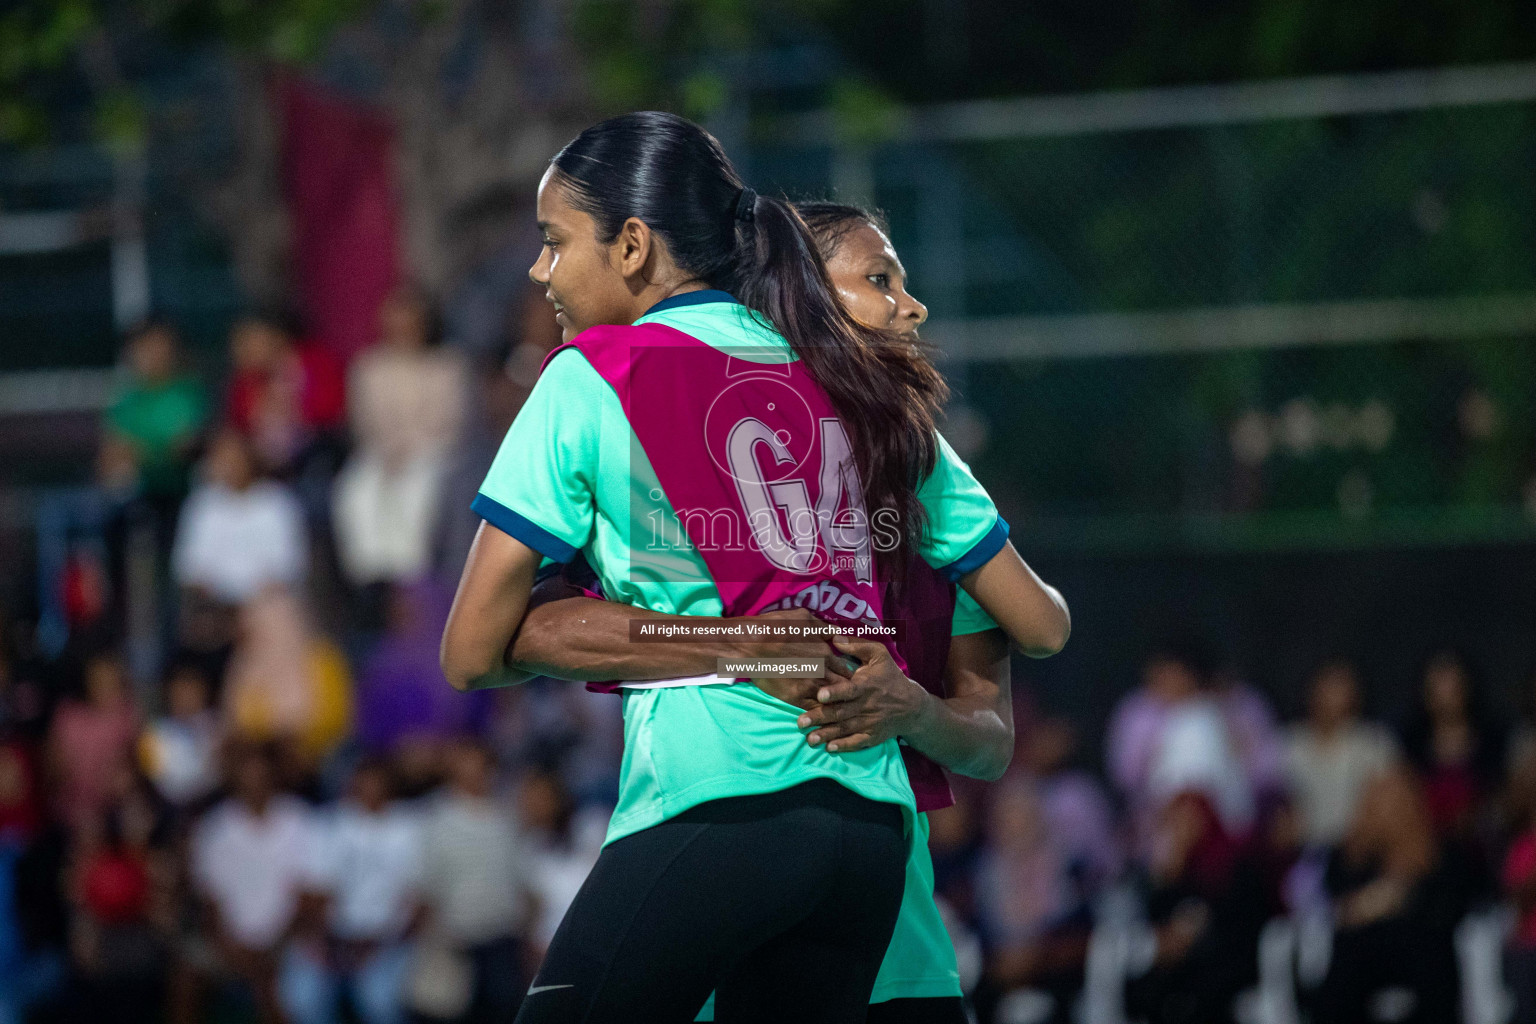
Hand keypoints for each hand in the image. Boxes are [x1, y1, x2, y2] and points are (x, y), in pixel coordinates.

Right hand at [742, 609, 836, 709]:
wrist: (751, 645)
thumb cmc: (776, 628)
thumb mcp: (803, 618)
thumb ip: (823, 627)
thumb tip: (836, 633)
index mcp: (826, 654)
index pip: (846, 670)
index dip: (845, 674)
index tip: (842, 676)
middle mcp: (822, 672)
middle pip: (843, 687)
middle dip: (843, 690)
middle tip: (839, 691)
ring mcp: (809, 687)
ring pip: (832, 701)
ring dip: (832, 702)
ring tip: (829, 702)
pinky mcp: (795, 698)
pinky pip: (814, 710)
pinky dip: (818, 711)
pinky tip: (817, 711)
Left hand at [795, 636, 928, 752]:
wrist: (912, 707)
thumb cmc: (890, 677)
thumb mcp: (879, 655)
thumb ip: (857, 645)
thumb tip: (834, 637)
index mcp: (866, 685)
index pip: (849, 690)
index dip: (835, 693)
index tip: (820, 695)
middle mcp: (866, 706)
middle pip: (841, 713)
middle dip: (820, 717)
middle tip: (800, 722)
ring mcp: (869, 723)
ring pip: (845, 730)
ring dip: (826, 735)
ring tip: (809, 739)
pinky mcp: (872, 736)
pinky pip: (857, 743)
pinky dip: (844, 746)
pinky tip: (829, 748)